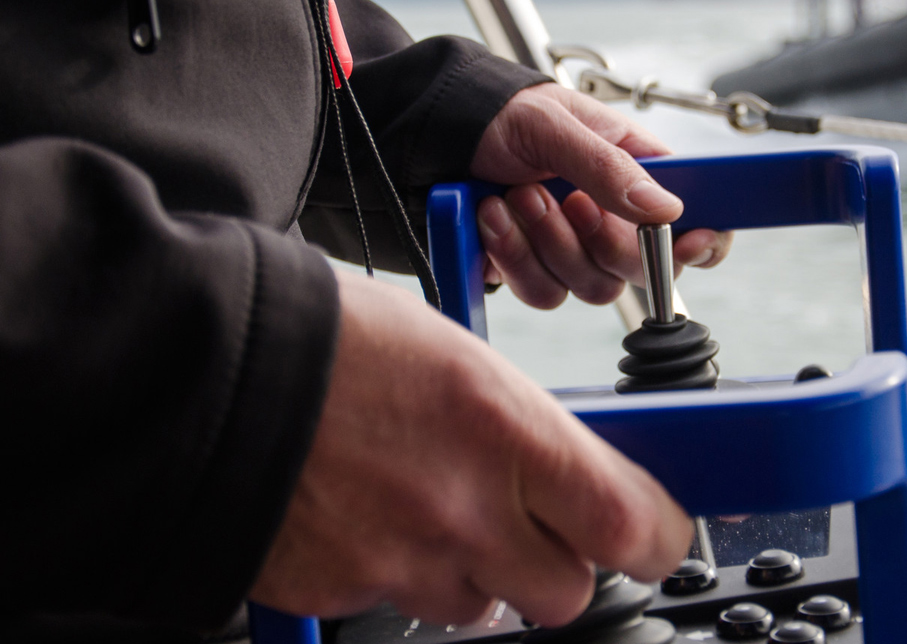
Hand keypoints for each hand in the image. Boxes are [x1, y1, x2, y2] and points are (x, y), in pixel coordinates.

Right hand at [250, 273, 693, 624]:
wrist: (206, 368)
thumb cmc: (333, 341)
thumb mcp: (461, 360)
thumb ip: (526, 431)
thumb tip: (569, 474)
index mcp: (506, 433)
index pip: (630, 526)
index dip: (657, 537)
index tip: (658, 531)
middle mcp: (464, 511)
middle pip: (566, 591)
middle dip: (562, 562)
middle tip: (533, 519)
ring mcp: (402, 561)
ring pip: (486, 607)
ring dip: (480, 570)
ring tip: (432, 504)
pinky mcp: (342, 592)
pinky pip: (404, 603)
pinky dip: (404, 573)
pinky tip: (375, 517)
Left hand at [470, 84, 731, 308]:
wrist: (430, 137)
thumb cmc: (499, 114)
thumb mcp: (553, 124)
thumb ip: (608, 167)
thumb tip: (667, 210)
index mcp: (635, 170)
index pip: (694, 217)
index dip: (702, 241)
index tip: (688, 243)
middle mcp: (612, 216)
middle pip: (644, 268)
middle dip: (602, 240)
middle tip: (566, 200)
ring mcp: (573, 249)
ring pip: (593, 287)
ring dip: (550, 244)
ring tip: (516, 195)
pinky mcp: (534, 271)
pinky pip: (545, 293)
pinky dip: (515, 258)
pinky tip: (493, 216)